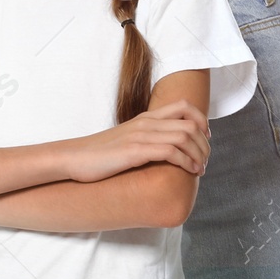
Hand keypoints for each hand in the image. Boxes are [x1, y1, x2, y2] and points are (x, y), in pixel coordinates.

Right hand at [62, 100, 209, 182]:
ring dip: (199, 154)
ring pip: (184, 136)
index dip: (202, 120)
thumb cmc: (99, 154)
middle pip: (190, 124)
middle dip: (205, 144)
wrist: (74, 158)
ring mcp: (140, 136)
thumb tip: (165, 150)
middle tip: (205, 161)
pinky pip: (170, 151)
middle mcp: (146, 123)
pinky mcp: (135, 151)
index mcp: (145, 118)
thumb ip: (146, 139)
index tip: (205, 139)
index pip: (184, 106)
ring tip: (200, 169)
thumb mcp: (127, 140)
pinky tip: (189, 171)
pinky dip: (186, 162)